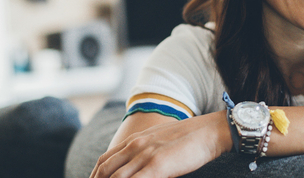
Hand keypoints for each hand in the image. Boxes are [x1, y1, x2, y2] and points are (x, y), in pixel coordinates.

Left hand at [90, 111, 231, 177]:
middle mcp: (135, 146)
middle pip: (105, 171)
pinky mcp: (157, 166)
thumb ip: (145, 153)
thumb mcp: (159, 142)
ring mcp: (145, 155)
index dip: (94, 175)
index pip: (105, 160)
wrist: (209, 131)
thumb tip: (138, 169)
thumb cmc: (188, 139)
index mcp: (134, 140)